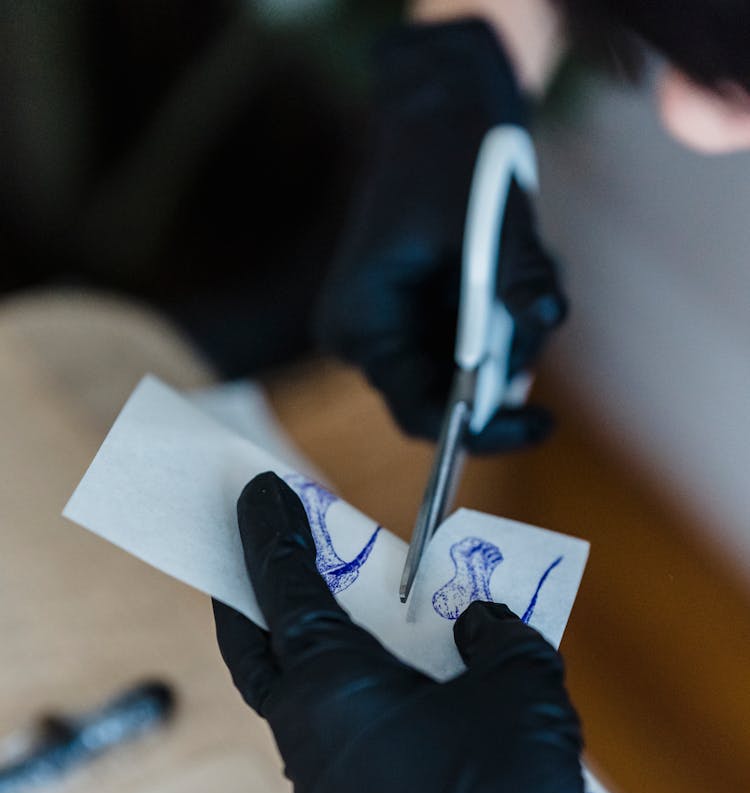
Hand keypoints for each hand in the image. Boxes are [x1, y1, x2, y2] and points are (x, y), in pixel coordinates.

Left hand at [214, 472, 701, 792]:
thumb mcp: (521, 687)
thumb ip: (496, 638)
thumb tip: (481, 625)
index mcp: (332, 690)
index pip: (284, 590)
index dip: (270, 534)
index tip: (256, 493)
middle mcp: (307, 747)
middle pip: (259, 658)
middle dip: (251, 606)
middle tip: (255, 565)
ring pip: (300, 720)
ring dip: (312, 676)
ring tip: (354, 646)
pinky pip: (337, 771)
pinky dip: (352, 732)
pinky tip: (401, 731)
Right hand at [316, 20, 566, 453]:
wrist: (440, 102)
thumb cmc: (450, 150)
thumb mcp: (492, 216)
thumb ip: (516, 277)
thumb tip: (546, 321)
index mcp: (363, 323)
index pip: (419, 412)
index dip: (480, 430)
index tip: (539, 425)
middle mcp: (372, 336)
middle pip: (453, 394)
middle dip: (509, 364)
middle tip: (540, 309)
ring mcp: (397, 326)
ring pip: (474, 370)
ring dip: (517, 331)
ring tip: (529, 264)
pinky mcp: (425, 314)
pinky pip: (480, 342)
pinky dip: (512, 314)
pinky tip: (518, 261)